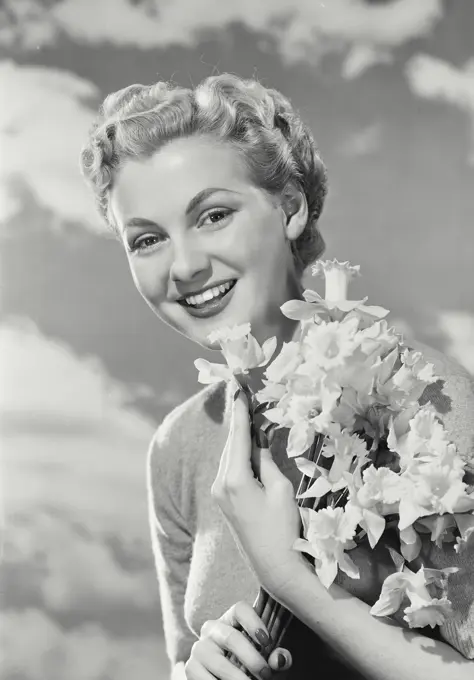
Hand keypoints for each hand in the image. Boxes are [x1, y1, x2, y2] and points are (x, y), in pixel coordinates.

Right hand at [184, 600, 291, 679]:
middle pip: (231, 637)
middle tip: (266, 675)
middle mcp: (212, 629)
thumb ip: (276, 657)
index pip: (240, 609)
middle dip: (252, 659)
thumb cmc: (250, 665)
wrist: (224, 677)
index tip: (268, 641)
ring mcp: (199, 648)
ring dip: (238, 678)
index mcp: (231, 620)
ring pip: (219, 662)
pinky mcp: (191, 667)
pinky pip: (206, 679)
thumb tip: (280, 659)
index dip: (254, 623)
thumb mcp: (265, 659)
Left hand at [211, 390, 303, 596]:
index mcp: (234, 478)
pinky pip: (230, 469)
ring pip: (230, 457)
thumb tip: (257, 443)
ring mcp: (219, 494)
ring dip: (240, 439)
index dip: (240, 411)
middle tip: (245, 396)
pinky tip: (248, 445)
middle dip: (240, 422)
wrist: (275, 568)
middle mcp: (219, 484)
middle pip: (231, 445)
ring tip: (250, 415)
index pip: (238, 436)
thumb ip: (266, 461)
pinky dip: (239, 455)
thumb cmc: (283, 529)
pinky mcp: (224, 502)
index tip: (238, 389)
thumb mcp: (280, 489)